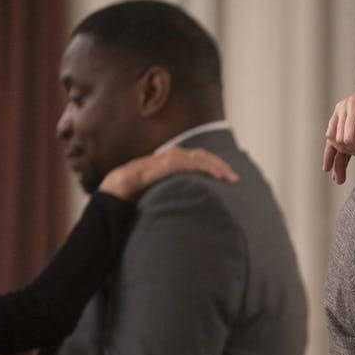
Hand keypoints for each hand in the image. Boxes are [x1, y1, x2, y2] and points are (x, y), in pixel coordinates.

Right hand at [100, 147, 237, 199]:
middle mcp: (172, 155)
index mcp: (173, 160)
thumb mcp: (164, 188)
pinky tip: (217, 176)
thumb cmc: (139, 192)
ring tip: (230, 178)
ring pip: (200, 158)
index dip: (214, 165)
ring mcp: (169, 157)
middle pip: (203, 156)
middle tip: (234, 178)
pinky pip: (191, 163)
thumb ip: (177, 188)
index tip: (227, 176)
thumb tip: (191, 199)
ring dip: (217, 167)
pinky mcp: (167, 164)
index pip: (198, 158)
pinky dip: (206, 168)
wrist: (120, 189)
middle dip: (220, 166)